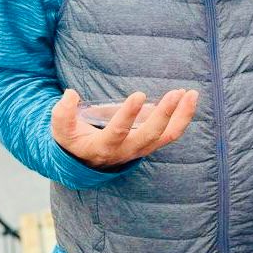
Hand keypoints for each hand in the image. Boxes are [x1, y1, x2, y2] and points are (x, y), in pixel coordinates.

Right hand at [51, 88, 198, 168]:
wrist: (87, 160)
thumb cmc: (75, 140)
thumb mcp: (61, 131)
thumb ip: (61, 114)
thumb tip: (70, 94)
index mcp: (102, 148)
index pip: (118, 133)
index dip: (128, 115)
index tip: (138, 95)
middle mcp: (126, 151)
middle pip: (149, 136)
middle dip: (164, 115)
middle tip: (175, 93)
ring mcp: (141, 149)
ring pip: (166, 136)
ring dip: (180, 115)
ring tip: (190, 94)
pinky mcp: (151, 144)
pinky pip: (172, 134)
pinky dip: (184, 118)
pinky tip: (190, 99)